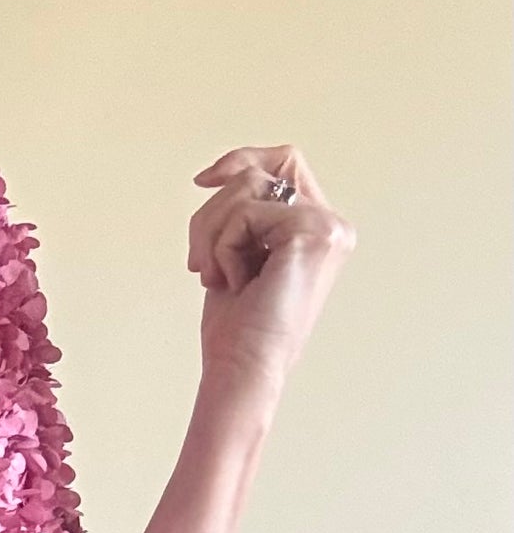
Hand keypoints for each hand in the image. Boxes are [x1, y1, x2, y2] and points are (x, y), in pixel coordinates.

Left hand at [189, 144, 356, 399]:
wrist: (243, 373)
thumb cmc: (236, 330)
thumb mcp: (236, 256)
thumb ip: (243, 213)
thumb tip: (224, 171)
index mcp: (318, 228)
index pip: (285, 162)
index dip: (241, 159)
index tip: (202, 180)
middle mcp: (332, 224)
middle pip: (260, 171)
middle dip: (212, 212)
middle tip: (199, 263)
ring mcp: (328, 227)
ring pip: (248, 186)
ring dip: (212, 234)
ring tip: (216, 278)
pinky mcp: (314, 232)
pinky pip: (247, 213)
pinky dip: (224, 248)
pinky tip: (234, 283)